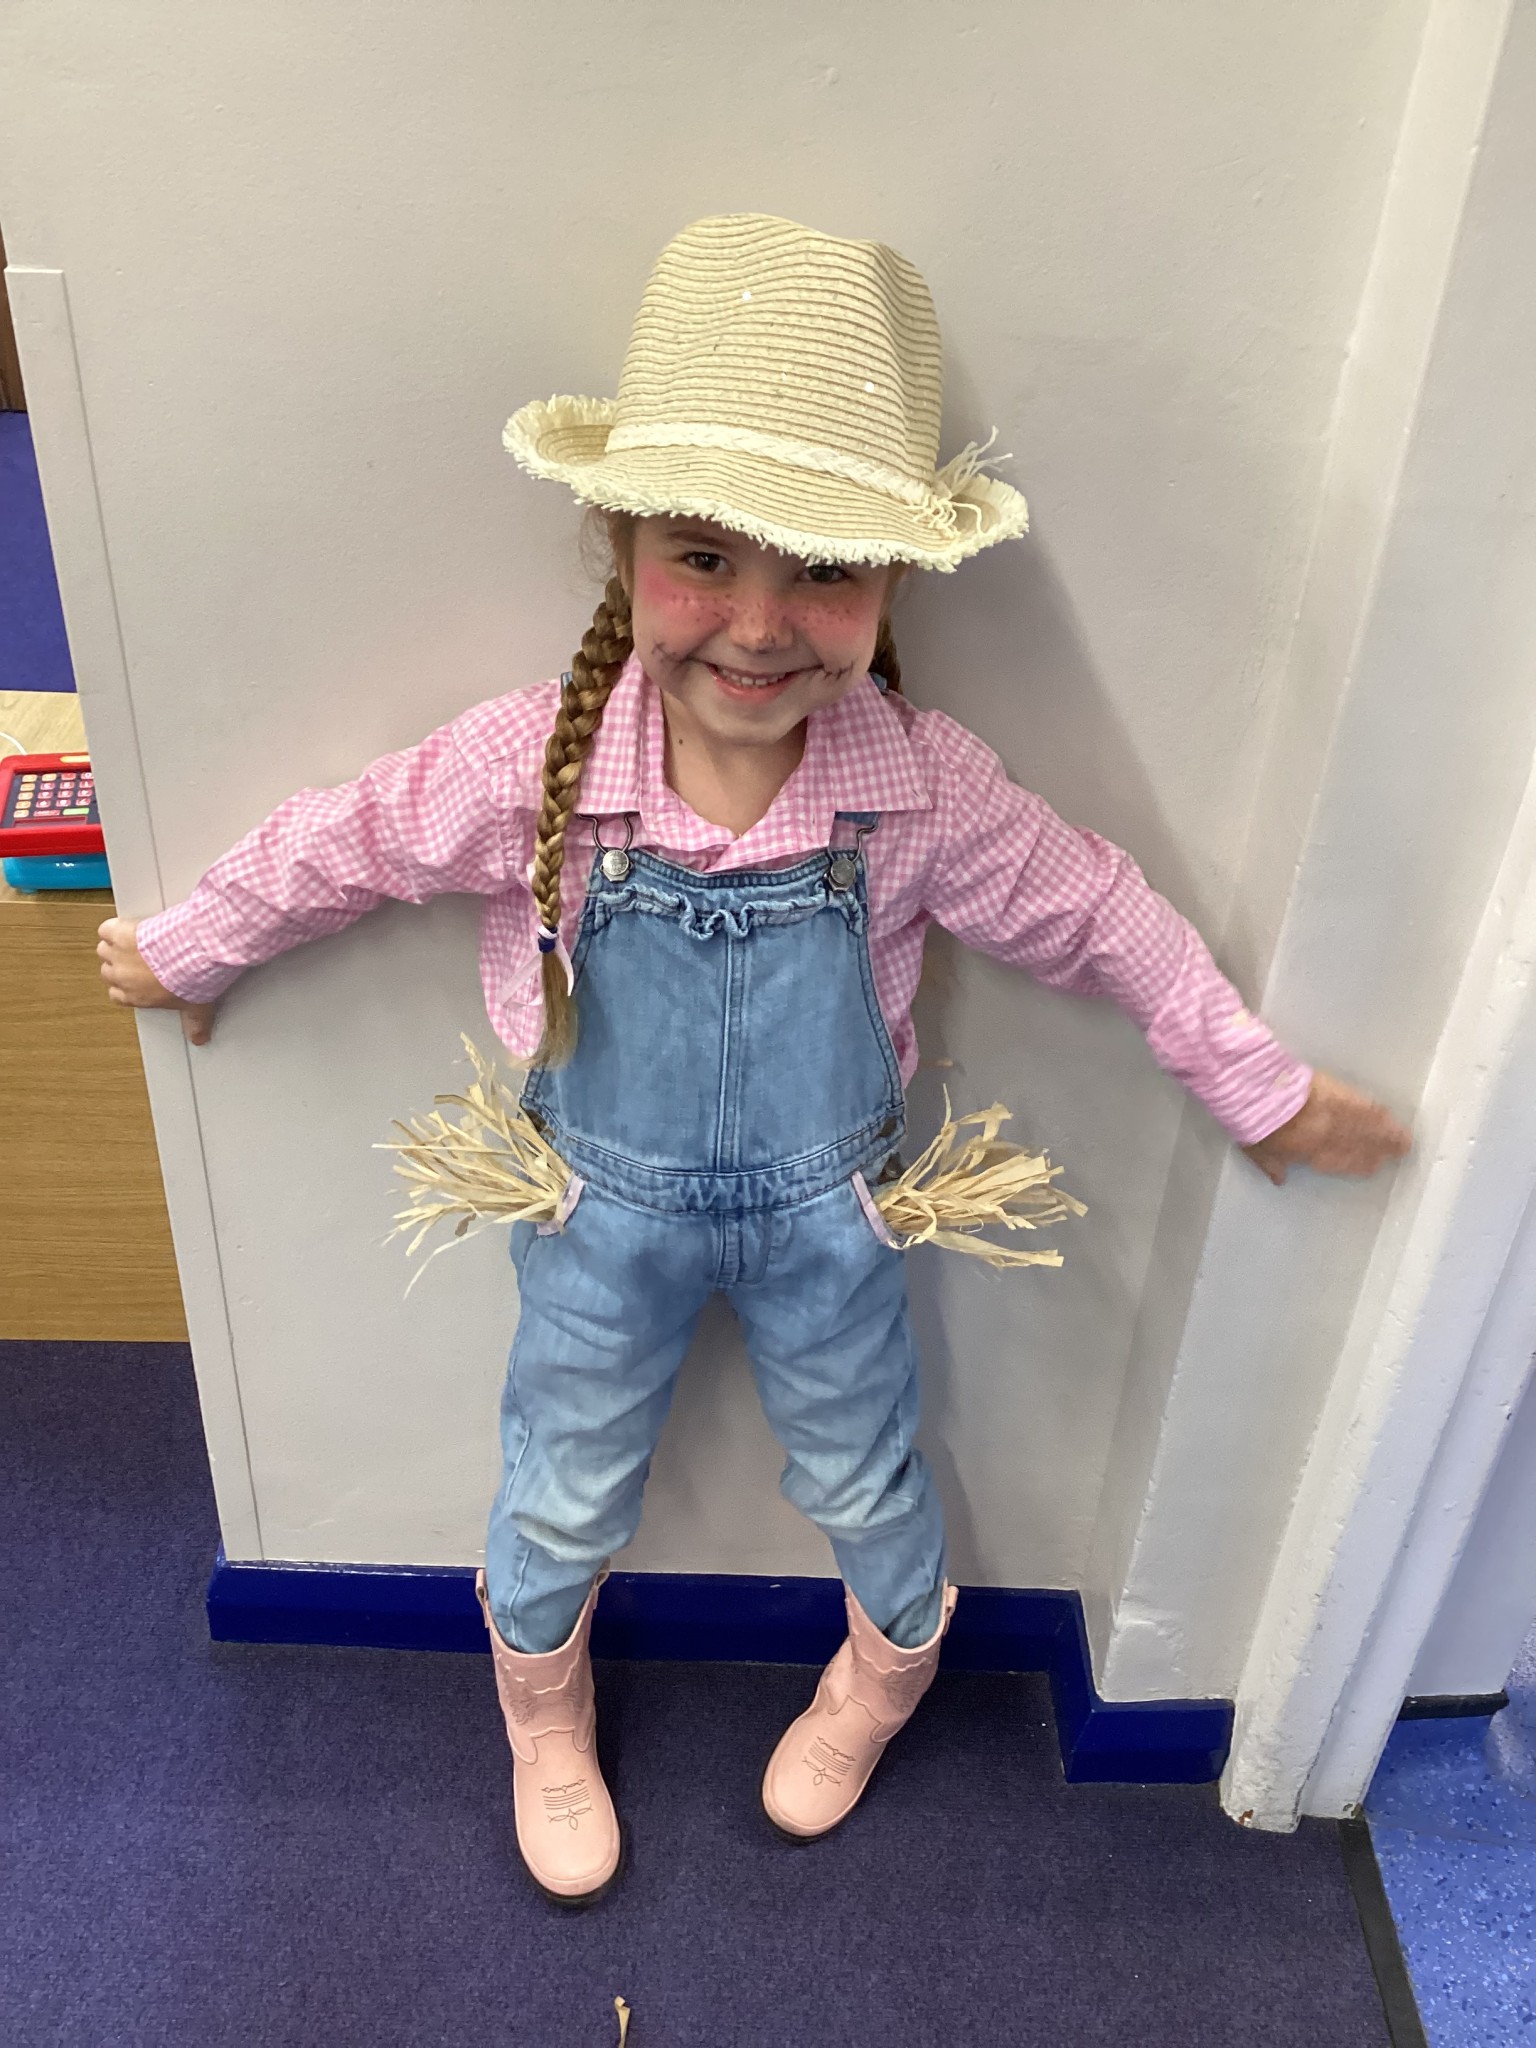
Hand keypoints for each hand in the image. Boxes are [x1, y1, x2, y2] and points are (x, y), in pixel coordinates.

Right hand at [96, 916, 215, 1045]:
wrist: (190, 953)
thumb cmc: (191, 979)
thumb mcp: (197, 1007)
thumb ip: (196, 1023)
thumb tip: (200, 1037)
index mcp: (136, 996)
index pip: (117, 995)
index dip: (123, 986)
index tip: (132, 981)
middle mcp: (122, 976)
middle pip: (108, 971)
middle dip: (120, 964)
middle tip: (137, 958)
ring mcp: (119, 954)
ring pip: (104, 949)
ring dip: (115, 945)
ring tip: (133, 940)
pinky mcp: (120, 932)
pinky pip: (106, 929)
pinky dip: (114, 926)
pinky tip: (126, 925)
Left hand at [1243, 1071, 1410, 1185]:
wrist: (1256, 1091)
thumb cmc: (1253, 1122)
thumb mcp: (1256, 1149)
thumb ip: (1271, 1164)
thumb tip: (1279, 1179)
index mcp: (1308, 1151)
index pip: (1340, 1161)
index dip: (1359, 1165)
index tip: (1375, 1166)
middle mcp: (1328, 1136)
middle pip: (1360, 1144)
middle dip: (1381, 1148)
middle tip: (1401, 1151)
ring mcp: (1334, 1114)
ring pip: (1366, 1125)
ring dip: (1387, 1131)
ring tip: (1404, 1136)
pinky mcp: (1335, 1092)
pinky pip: (1360, 1104)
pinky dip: (1375, 1110)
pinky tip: (1387, 1112)